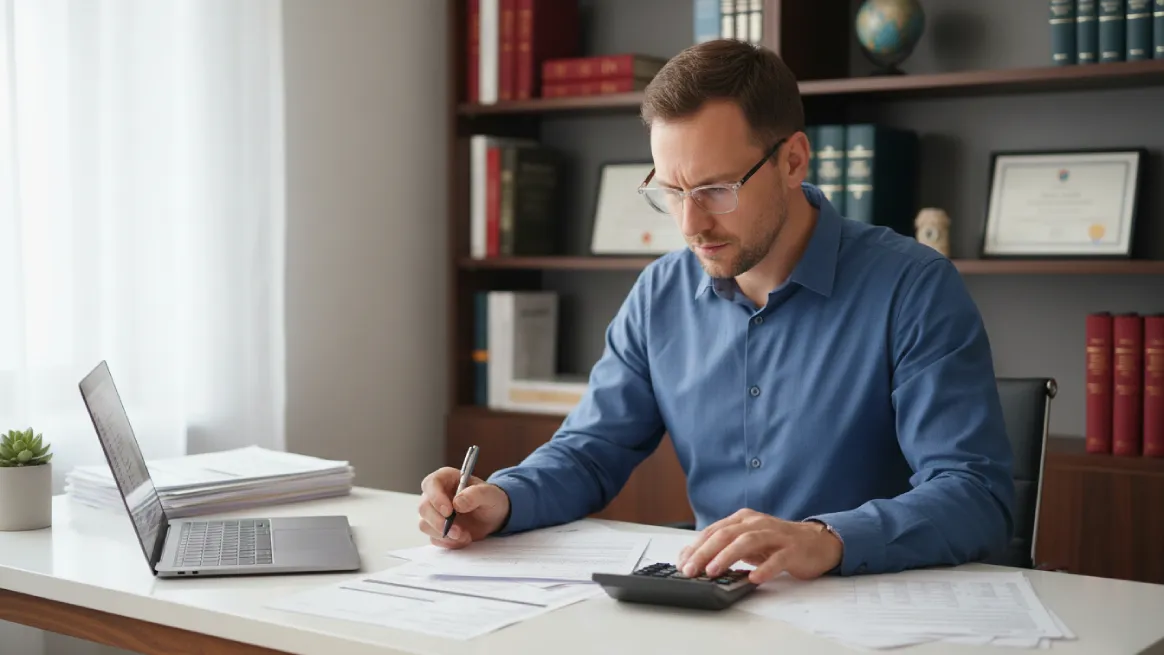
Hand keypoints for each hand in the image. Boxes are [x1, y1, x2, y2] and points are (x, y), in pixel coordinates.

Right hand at [417, 467, 509, 548]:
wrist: (493, 516)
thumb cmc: (490, 499)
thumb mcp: (489, 494)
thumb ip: (475, 495)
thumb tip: (458, 502)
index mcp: (445, 478)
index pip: (431, 484)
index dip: (436, 498)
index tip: (448, 511)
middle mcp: (435, 494)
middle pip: (424, 507)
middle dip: (439, 522)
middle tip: (458, 531)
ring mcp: (433, 512)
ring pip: (425, 525)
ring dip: (445, 534)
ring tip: (465, 535)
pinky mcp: (436, 528)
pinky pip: (433, 538)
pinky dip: (448, 542)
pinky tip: (462, 538)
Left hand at [676, 509, 842, 584]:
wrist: (817, 543)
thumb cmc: (776, 544)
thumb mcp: (748, 543)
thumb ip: (724, 547)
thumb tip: (692, 559)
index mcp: (743, 519)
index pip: (714, 531)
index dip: (696, 547)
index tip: (682, 564)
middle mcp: (757, 523)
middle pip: (727, 534)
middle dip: (705, 552)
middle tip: (691, 570)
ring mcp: (776, 535)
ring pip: (748, 541)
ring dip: (728, 556)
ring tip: (713, 571)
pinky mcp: (793, 550)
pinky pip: (778, 559)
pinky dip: (765, 568)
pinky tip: (754, 578)